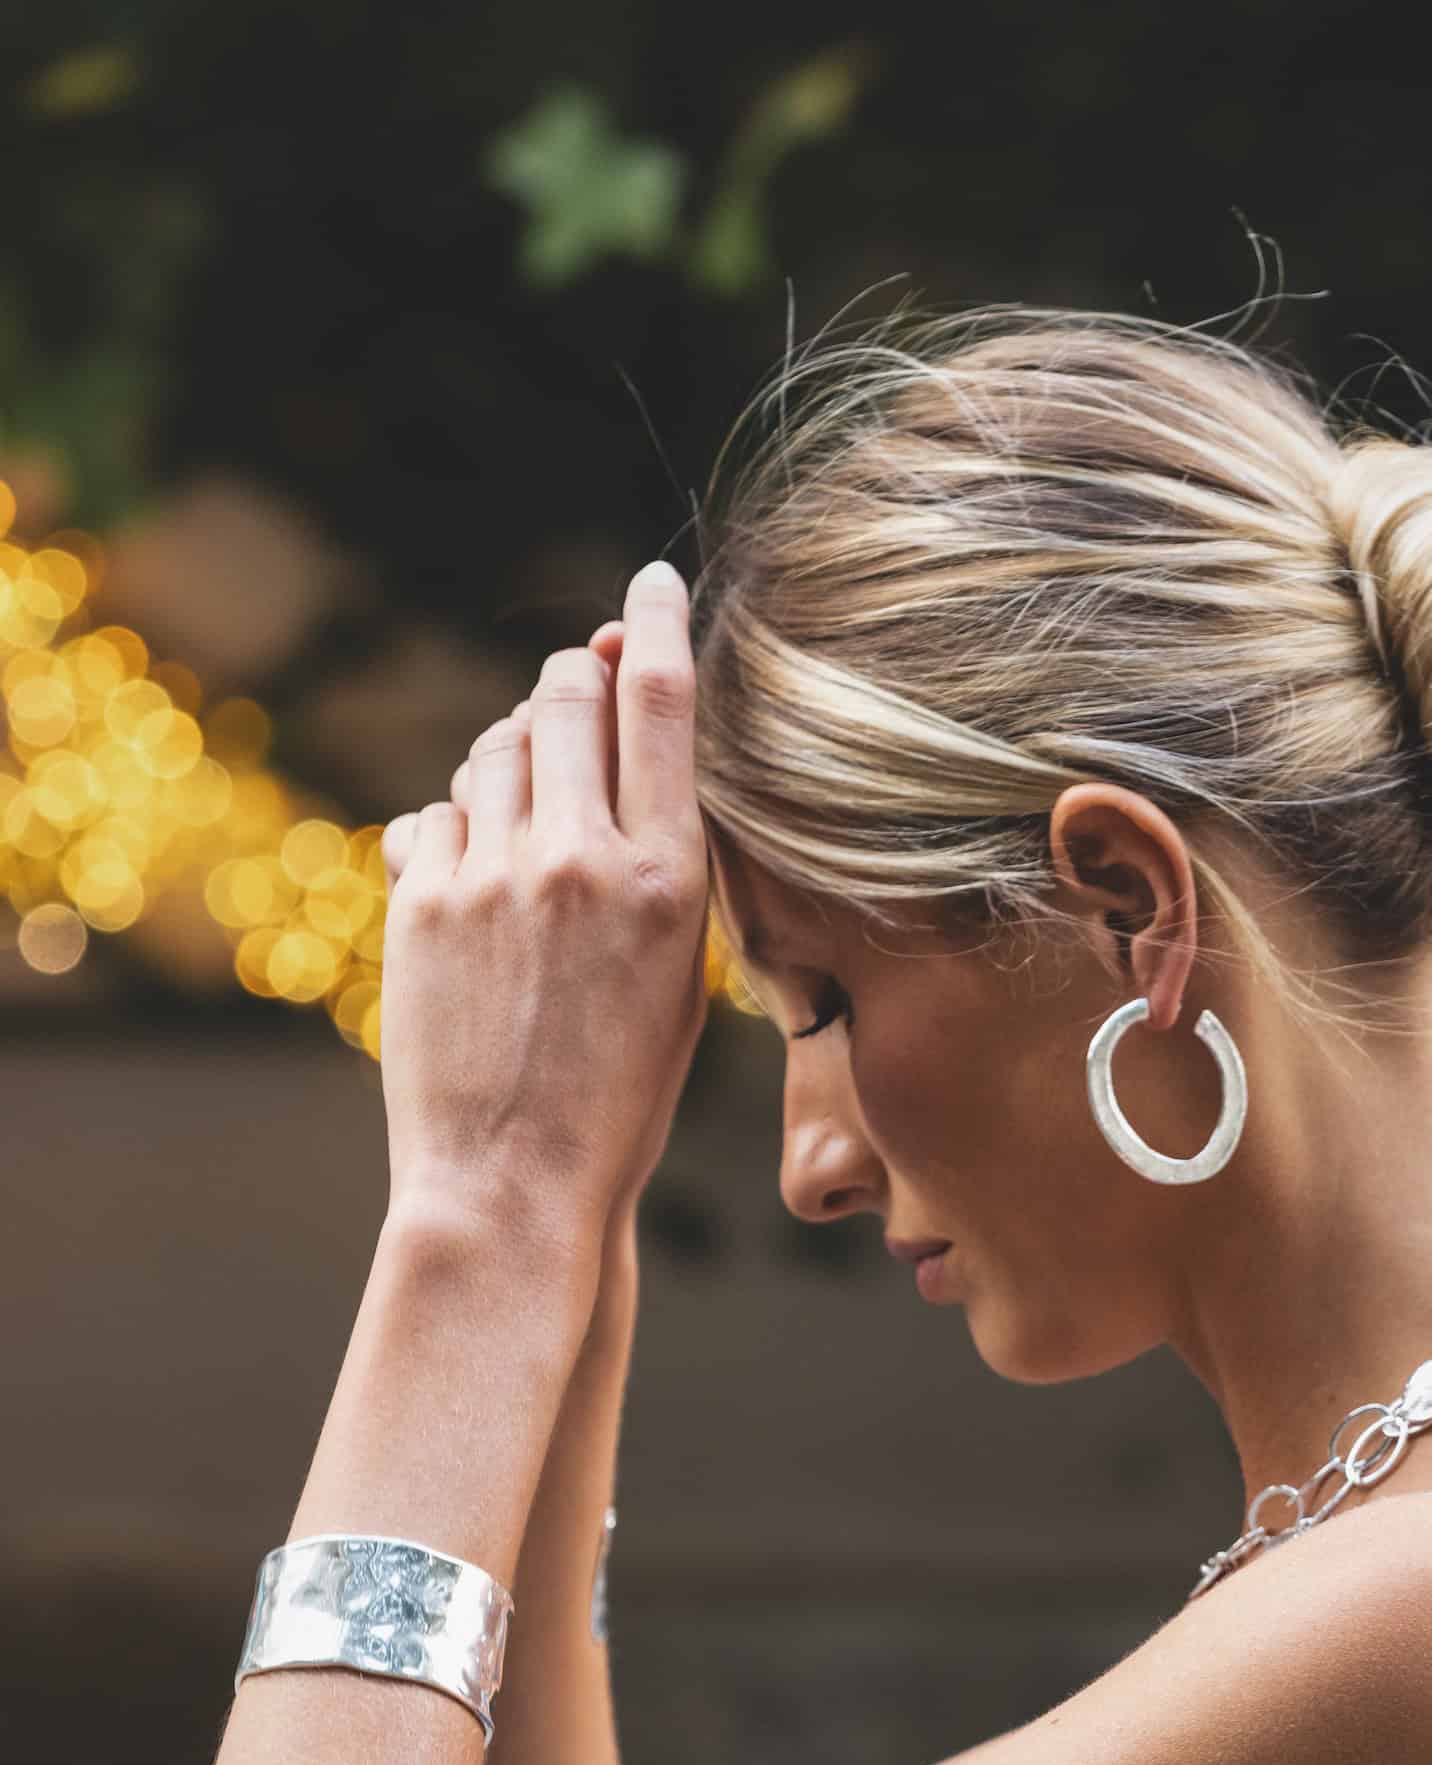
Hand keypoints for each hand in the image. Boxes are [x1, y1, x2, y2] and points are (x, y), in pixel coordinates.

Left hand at [376, 562, 707, 1250]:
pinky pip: (436, 814)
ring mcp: (489, 876)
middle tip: (583, 683)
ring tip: (534, 817)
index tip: (651, 581)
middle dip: (574, 677)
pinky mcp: (418, 902)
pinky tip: (479, 881)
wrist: (517, 1182)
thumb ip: (656, 860)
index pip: (661, 701)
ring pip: (496, 748)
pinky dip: (459, 827)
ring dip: (516, 756)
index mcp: (666, 878)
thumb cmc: (621, 1092)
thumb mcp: (680, 972)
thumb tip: (614, 751)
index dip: (656, 622)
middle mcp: (577, 859)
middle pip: (567, 696)